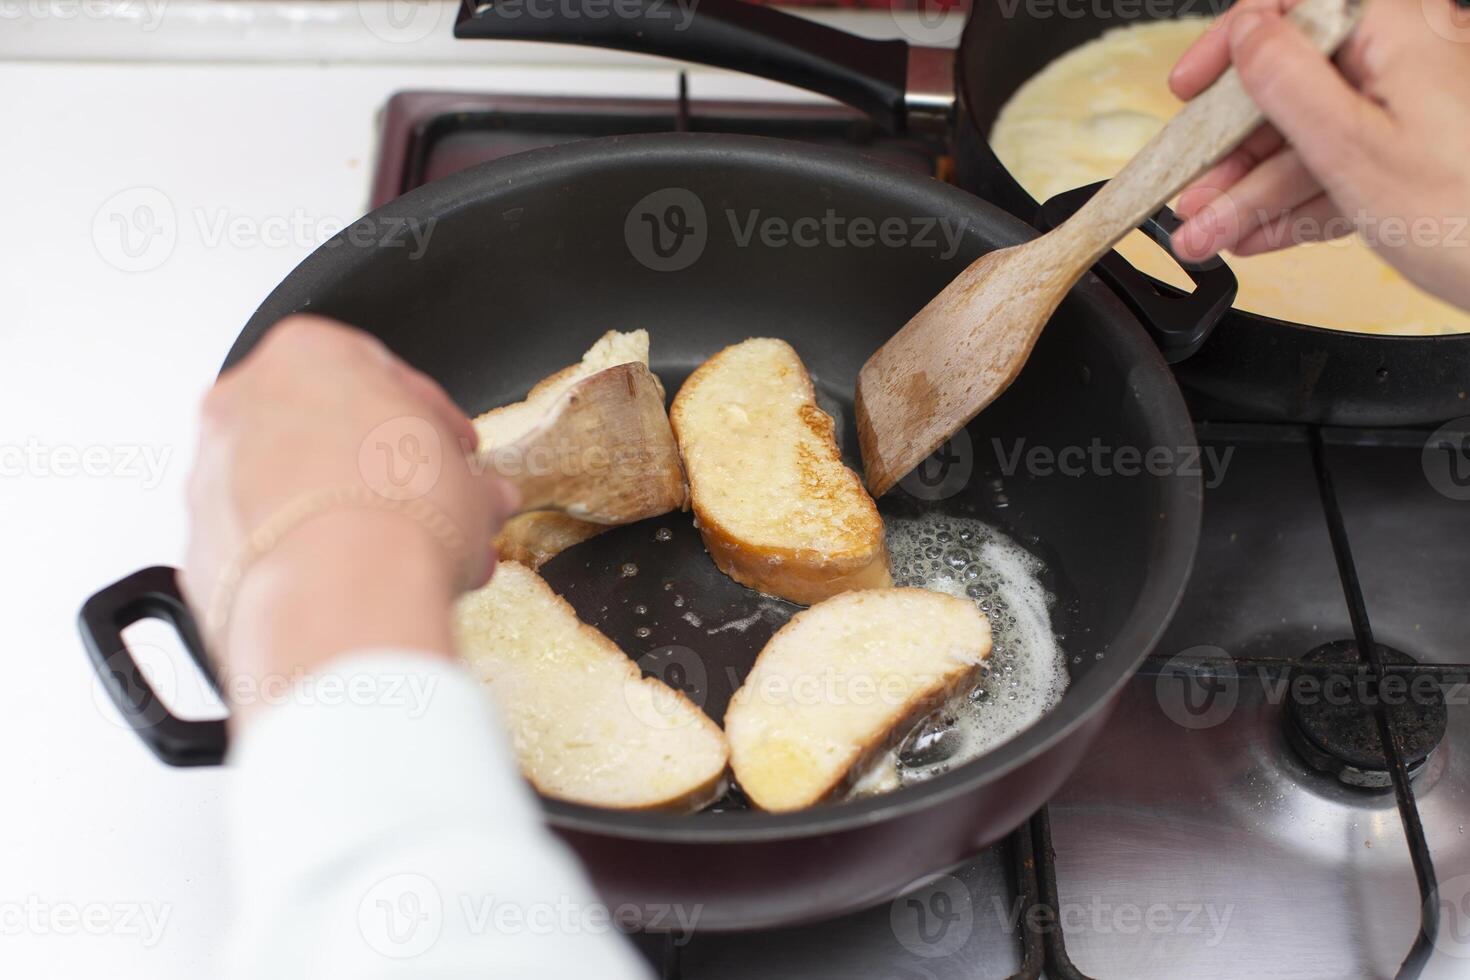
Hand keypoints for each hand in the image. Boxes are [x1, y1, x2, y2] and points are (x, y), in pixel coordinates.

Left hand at [181, 315, 517, 724]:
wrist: (342, 599)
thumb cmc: (396, 517)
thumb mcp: (469, 486)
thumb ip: (468, 484)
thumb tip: (477, 502)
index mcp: (309, 354)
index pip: (384, 374)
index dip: (433, 422)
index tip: (455, 452)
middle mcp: (245, 403)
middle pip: (324, 430)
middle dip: (380, 473)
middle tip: (427, 508)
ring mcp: (212, 474)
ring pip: (287, 488)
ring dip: (341, 518)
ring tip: (396, 561)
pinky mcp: (199, 546)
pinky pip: (261, 545)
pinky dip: (302, 562)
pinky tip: (351, 588)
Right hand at [1167, 0, 1469, 311]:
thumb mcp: (1355, 148)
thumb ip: (1289, 83)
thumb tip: (1247, 33)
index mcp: (1396, 31)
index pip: (1292, 6)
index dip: (1230, 45)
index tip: (1188, 86)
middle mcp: (1406, 61)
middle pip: (1292, 88)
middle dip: (1229, 152)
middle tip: (1189, 194)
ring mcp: (1413, 114)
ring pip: (1309, 142)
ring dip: (1249, 194)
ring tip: (1206, 236)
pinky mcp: (1416, 164)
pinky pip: (1339, 173)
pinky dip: (1294, 207)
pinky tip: (1253, 238)